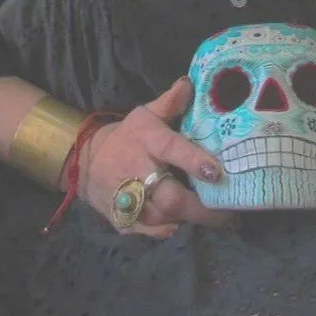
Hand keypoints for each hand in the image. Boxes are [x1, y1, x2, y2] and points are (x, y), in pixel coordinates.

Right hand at [80, 77, 234, 237]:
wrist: (85, 161)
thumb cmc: (126, 137)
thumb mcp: (144, 114)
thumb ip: (170, 103)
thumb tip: (190, 84)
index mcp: (146, 140)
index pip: (171, 149)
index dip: (193, 160)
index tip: (217, 172)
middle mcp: (136, 171)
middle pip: (169, 197)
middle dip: (200, 209)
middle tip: (230, 214)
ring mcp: (127, 199)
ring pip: (163, 218)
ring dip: (191, 221)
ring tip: (219, 221)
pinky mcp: (122, 220)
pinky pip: (150, 232)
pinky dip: (169, 232)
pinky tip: (188, 227)